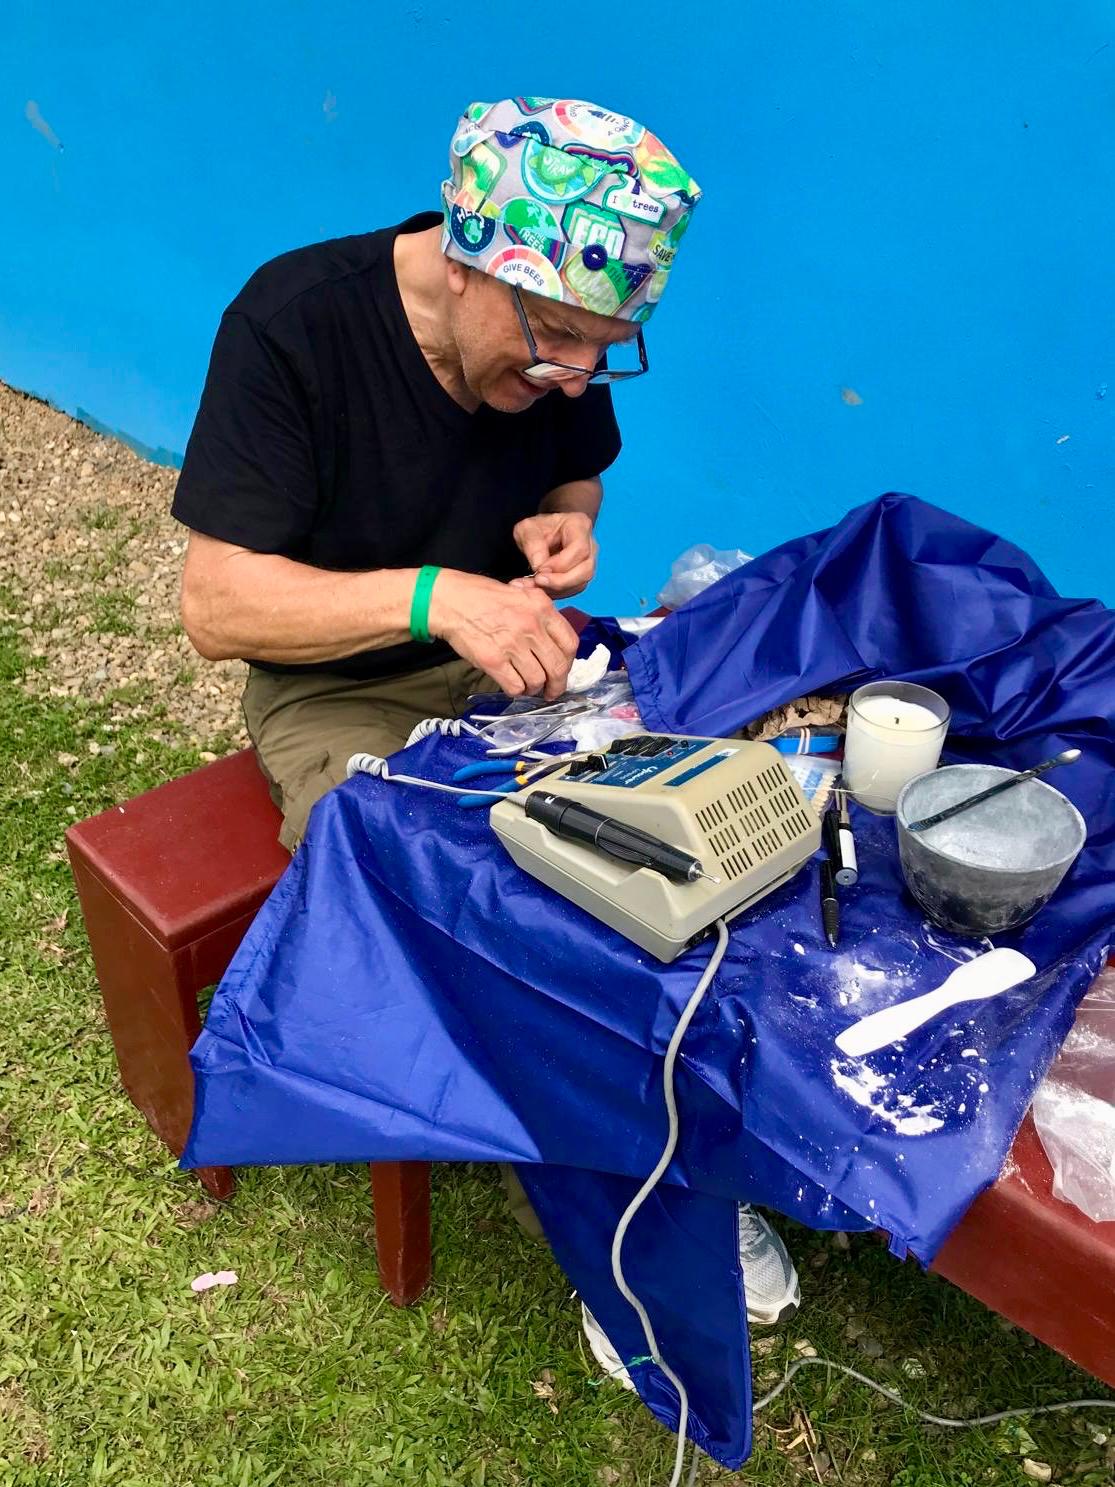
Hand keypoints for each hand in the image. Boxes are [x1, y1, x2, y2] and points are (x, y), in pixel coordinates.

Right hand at [427, 570, 578, 699]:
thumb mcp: (520, 592)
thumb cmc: (482, 596)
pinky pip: (515, 686)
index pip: (570, 643)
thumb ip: (540, 612)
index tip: (562, 670)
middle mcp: (531, 626)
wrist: (449, 601)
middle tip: (551, 691)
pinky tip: (512, 685)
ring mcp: (512, 645)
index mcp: (541, 608)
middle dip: (557, 685)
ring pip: (537, 680)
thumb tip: (553, 638)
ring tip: (527, 686)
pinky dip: (516, 691)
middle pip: (558, 667)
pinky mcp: (493, 661)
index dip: (569, 662)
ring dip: (534, 688)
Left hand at [512, 512, 597, 597]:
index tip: (539, 570)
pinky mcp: (582, 575)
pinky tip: (541, 588)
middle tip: (537, 582)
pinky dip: (558, 592)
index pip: (579, 549)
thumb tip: (539, 566)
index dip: (560, 564)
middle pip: (586, 570)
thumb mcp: (527, 529)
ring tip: (535, 586)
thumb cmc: (536, 528)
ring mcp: (589, 561)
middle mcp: (590, 544)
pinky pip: (575, 588)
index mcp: (579, 525)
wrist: (540, 534)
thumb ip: (532, 544)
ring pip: (582, 582)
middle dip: (561, 581)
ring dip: (558, 589)